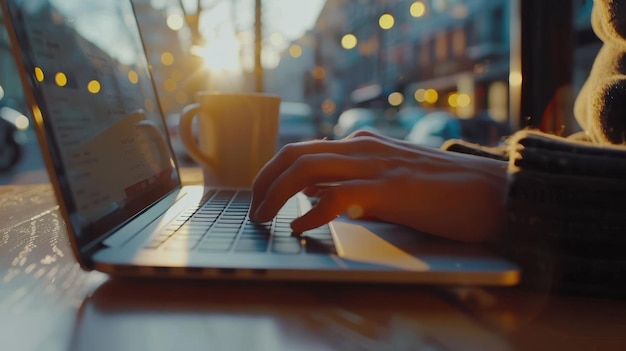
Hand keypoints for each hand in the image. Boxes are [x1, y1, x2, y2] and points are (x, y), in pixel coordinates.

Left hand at [249, 130, 507, 242]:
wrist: (492, 191)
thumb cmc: (442, 191)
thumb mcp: (389, 179)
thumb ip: (354, 182)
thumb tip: (315, 194)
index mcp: (362, 144)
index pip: (303, 150)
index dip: (273, 172)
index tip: (260, 195)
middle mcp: (363, 147)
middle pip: (295, 154)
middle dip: (264, 180)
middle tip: (253, 209)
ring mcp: (376, 164)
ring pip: (306, 168)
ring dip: (276, 193)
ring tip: (264, 218)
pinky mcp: (390, 188)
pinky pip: (336, 195)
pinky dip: (310, 212)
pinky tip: (299, 227)